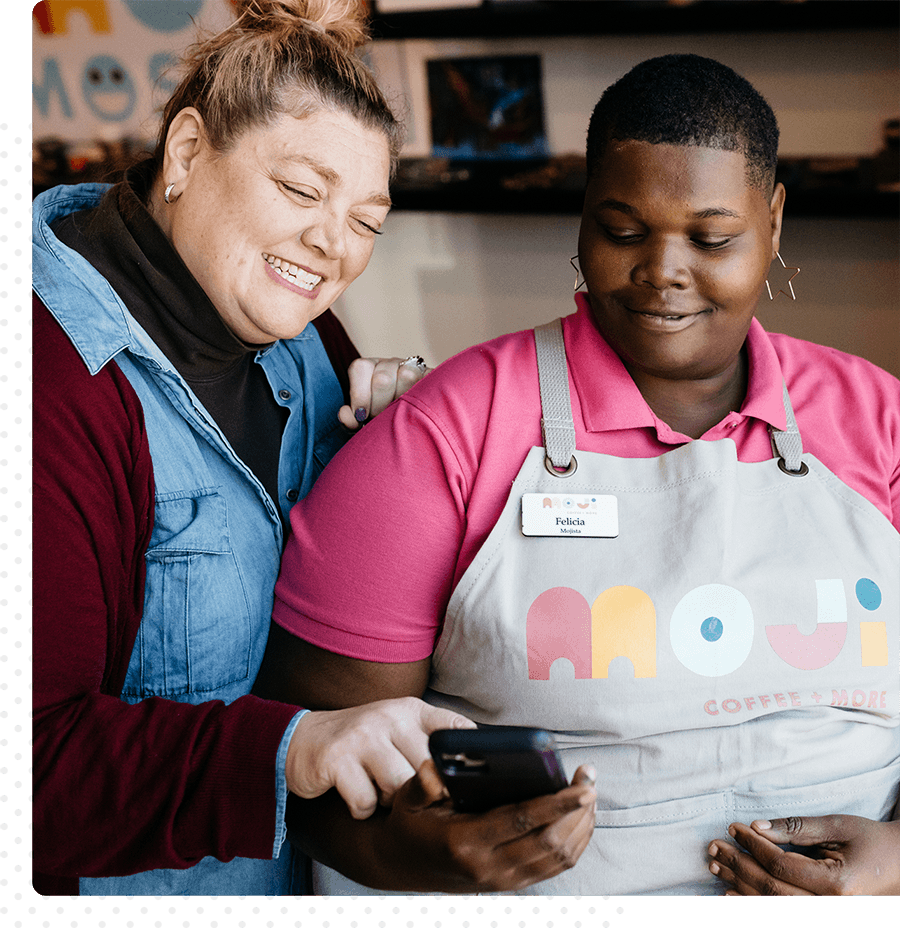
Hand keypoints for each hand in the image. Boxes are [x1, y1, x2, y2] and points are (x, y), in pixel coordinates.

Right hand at [285, 696, 474, 819]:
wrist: (303, 740)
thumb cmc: (361, 743)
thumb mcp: (398, 732)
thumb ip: (430, 746)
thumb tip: (471, 775)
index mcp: (411, 710)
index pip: (455, 729)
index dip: (465, 758)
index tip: (463, 780)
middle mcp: (390, 717)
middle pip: (428, 769)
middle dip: (417, 791)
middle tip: (400, 791)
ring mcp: (363, 735)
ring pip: (398, 787)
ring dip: (388, 801)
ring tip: (376, 790)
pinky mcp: (338, 758)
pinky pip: (366, 802)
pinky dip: (362, 809)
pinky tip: (355, 795)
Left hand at [338, 356, 429, 429]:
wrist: (418, 425)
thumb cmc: (384, 422)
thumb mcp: (364, 422)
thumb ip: (351, 421)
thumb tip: (346, 415)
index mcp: (371, 369)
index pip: (360, 368)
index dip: (359, 394)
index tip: (361, 416)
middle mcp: (392, 364)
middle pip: (382, 378)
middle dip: (380, 405)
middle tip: (382, 419)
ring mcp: (415, 368)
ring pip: (407, 376)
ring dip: (402, 401)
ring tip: (400, 416)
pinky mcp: (434, 377)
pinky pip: (428, 382)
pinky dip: (421, 398)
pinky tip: (416, 411)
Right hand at [371, 759, 596, 892]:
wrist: (402, 865)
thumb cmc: (410, 821)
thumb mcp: (408, 797)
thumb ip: (423, 780)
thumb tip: (437, 766)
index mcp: (465, 841)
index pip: (522, 821)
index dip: (557, 803)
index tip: (583, 786)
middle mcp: (488, 867)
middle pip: (550, 842)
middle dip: (578, 809)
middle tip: (590, 777)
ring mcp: (503, 880)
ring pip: (559, 858)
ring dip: (582, 826)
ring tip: (589, 792)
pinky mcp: (511, 884)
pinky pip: (555, 867)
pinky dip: (575, 842)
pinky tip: (579, 817)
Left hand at [708, 814, 899, 894]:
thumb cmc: (873, 842)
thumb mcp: (838, 827)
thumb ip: (796, 828)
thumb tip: (757, 826)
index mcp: (837, 885)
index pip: (780, 866)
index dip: (753, 845)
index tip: (733, 827)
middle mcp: (831, 907)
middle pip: (771, 889)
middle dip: (738, 866)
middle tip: (713, 847)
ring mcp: (827, 914)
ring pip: (772, 904)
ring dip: (739, 885)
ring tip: (715, 866)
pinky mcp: (822, 913)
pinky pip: (782, 911)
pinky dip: (754, 903)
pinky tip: (732, 894)